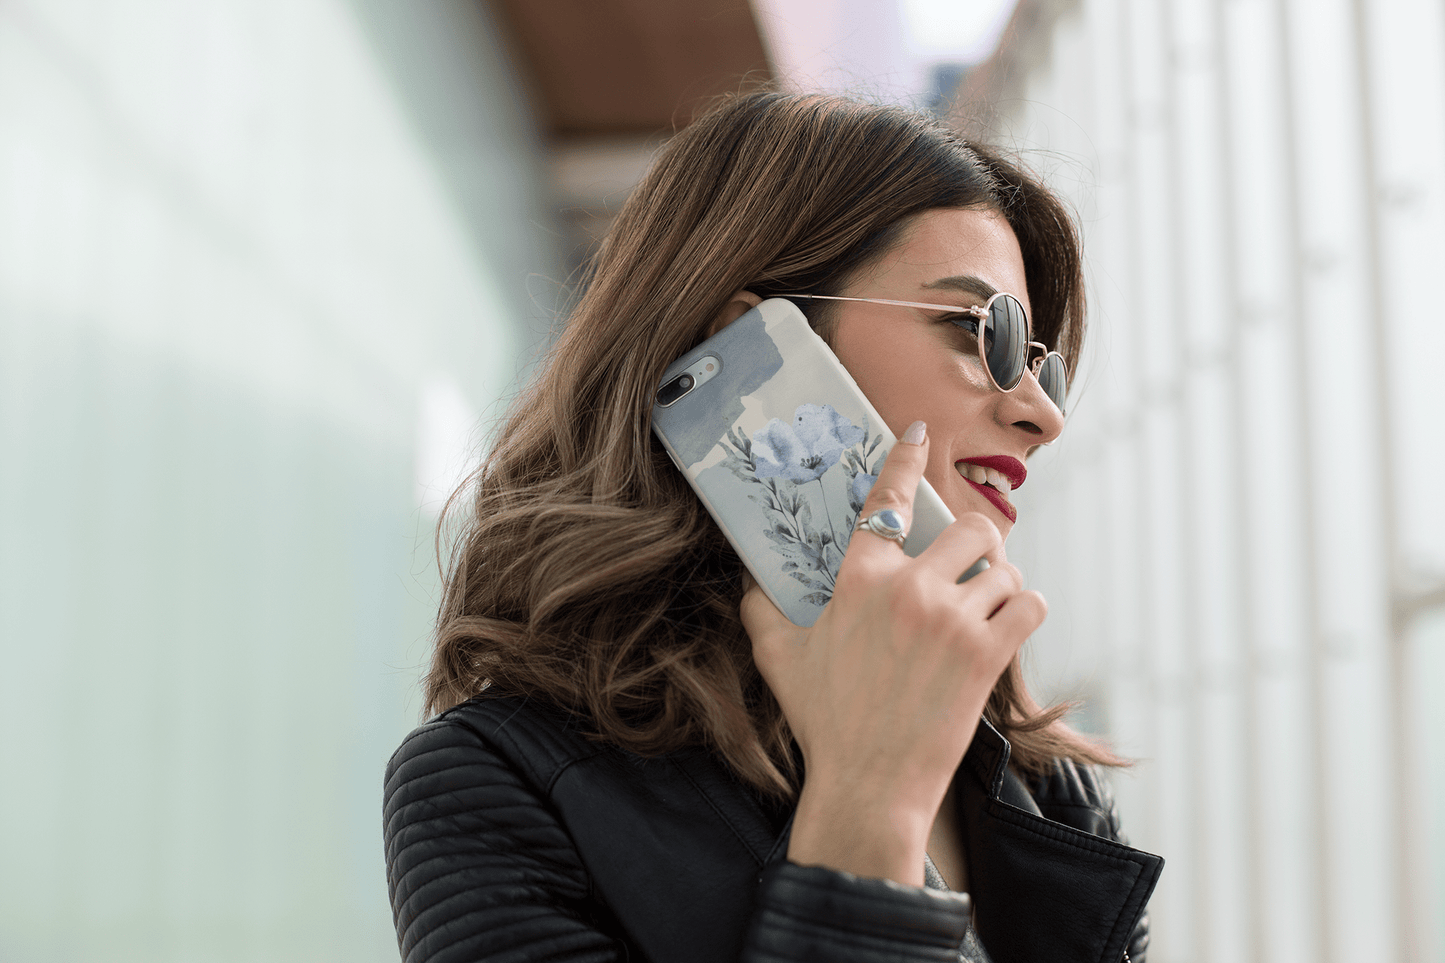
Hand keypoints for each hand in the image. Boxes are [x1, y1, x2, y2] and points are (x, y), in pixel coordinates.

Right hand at [740, 421, 1046, 885]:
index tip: (918, 434)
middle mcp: (908, 588)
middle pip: (970, 528)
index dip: (906, 460)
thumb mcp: (778, 657)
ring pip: (1005, 567)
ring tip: (986, 604)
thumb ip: (761, 608)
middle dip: (976, 544)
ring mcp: (952, 620)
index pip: (888, 500)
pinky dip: (1025, 609)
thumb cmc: (823, 721)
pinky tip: (1008, 625)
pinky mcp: (987, 654)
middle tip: (967, 569)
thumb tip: (749, 579)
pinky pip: (1030, 604)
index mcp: (859, 580)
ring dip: (1001, 582)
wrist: (868, 783)